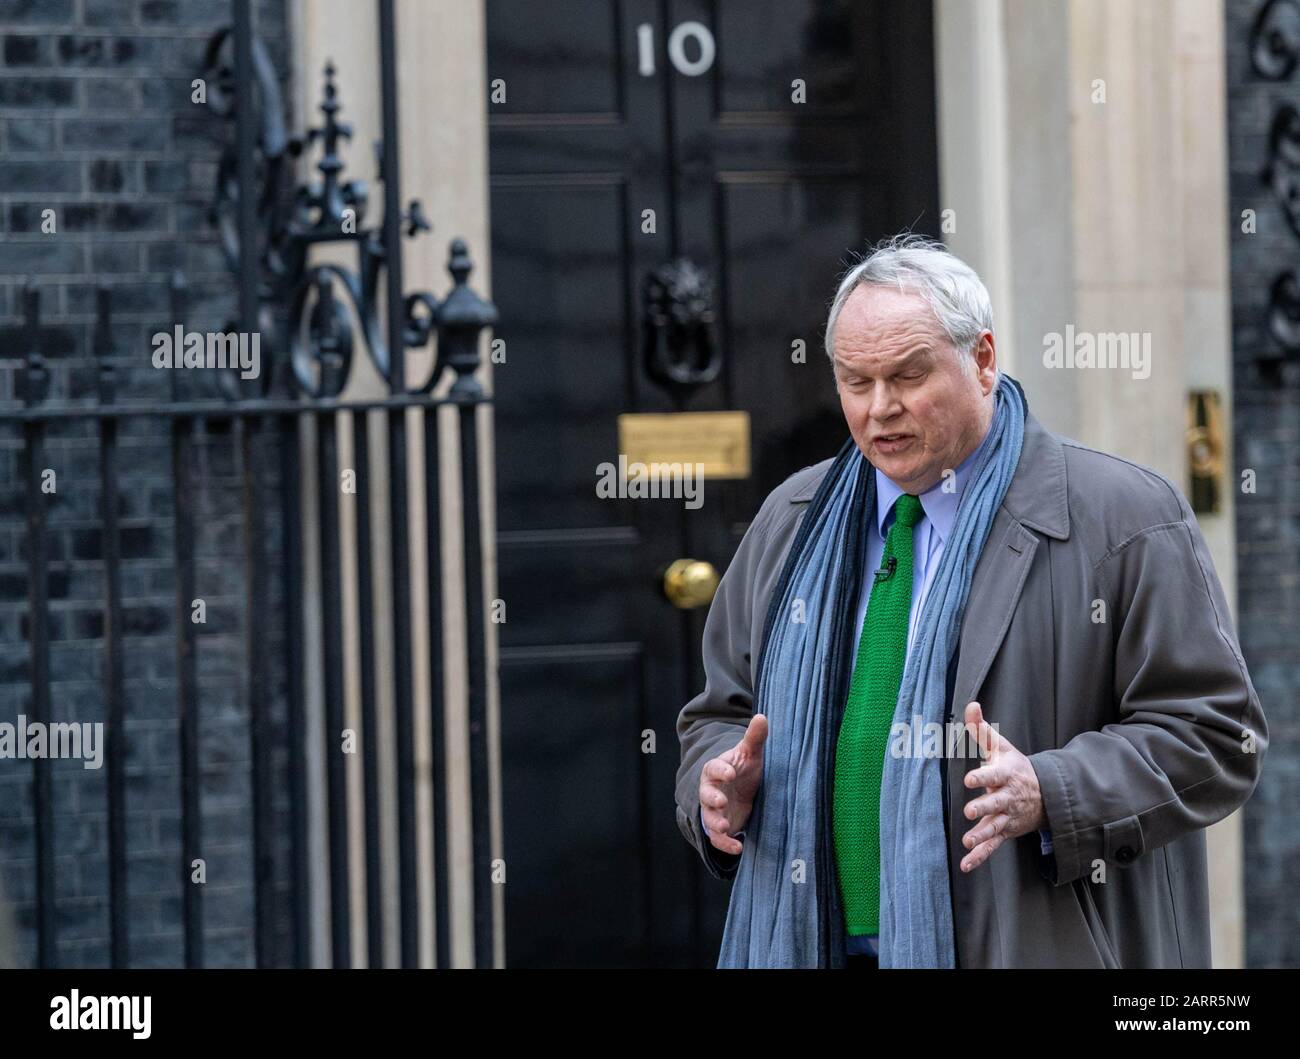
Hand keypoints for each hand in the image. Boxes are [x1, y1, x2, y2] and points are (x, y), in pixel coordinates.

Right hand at [699, 714, 767, 854]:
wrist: (741, 790)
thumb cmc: (744, 769)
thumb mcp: (751, 754)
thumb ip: (754, 738)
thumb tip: (762, 716)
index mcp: (716, 769)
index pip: (714, 767)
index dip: (720, 769)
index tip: (730, 772)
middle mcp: (711, 790)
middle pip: (706, 794)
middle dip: (712, 798)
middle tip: (721, 802)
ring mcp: (714, 810)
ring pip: (709, 817)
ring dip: (715, 823)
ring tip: (726, 827)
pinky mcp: (720, 827)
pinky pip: (717, 838)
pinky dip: (725, 844)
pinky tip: (738, 848)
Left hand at [959, 701, 1044, 871]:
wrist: (1044, 795)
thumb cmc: (1016, 767)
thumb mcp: (1002, 747)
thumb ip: (983, 729)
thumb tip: (970, 705)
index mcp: (1007, 775)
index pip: (995, 774)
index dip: (983, 775)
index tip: (971, 777)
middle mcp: (1008, 797)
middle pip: (996, 803)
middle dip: (984, 807)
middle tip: (969, 811)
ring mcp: (1007, 817)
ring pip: (995, 827)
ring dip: (982, 835)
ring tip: (969, 841)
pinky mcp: (1005, 832)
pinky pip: (993, 846)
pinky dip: (981, 856)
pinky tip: (967, 864)